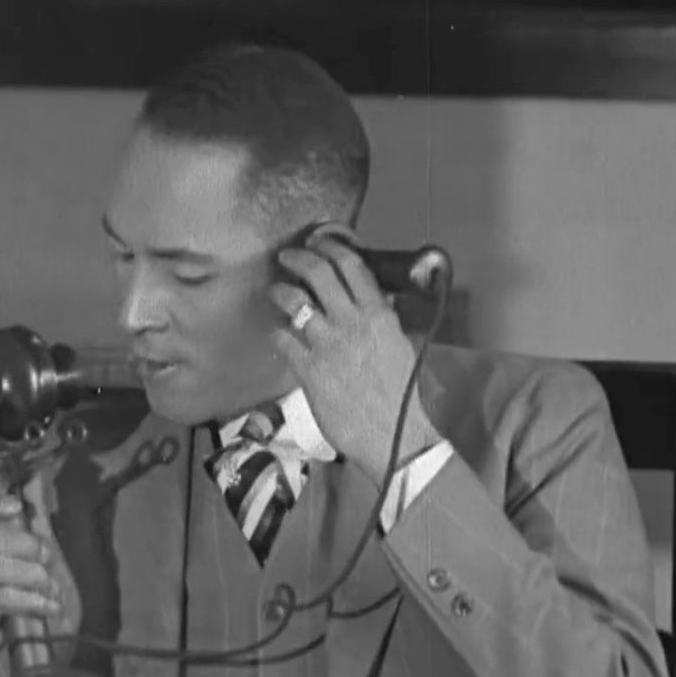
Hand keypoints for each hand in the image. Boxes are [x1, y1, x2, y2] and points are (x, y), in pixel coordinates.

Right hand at [0, 490, 81, 667]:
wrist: (40, 664)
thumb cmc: (43, 613)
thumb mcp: (52, 564)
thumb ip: (40, 526)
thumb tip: (33, 481)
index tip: (14, 506)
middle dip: (23, 542)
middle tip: (47, 558)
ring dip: (32, 575)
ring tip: (51, 591)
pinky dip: (30, 598)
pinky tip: (47, 607)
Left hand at [269, 228, 441, 486]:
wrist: (393, 434)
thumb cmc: (401, 395)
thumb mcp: (400, 346)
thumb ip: (384, 320)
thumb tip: (375, 300)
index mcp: (379, 315)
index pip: (351, 265)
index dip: (330, 246)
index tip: (318, 242)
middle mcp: (352, 323)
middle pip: (319, 273)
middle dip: (298, 258)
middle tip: (287, 257)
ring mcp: (328, 345)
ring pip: (294, 301)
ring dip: (280, 291)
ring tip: (275, 291)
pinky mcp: (309, 370)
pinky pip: (283, 339)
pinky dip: (277, 331)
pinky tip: (277, 333)